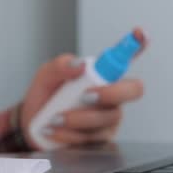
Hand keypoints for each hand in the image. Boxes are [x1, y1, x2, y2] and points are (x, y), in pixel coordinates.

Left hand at [21, 28, 146, 148]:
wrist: (32, 127)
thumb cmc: (45, 97)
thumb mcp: (46, 76)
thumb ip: (60, 66)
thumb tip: (79, 65)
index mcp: (101, 75)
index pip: (126, 58)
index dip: (137, 44)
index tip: (140, 33)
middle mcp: (111, 95)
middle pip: (133, 90)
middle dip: (110, 93)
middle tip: (85, 96)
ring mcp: (109, 118)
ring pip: (109, 118)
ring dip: (79, 118)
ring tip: (55, 119)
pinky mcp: (101, 139)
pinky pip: (95, 138)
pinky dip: (71, 134)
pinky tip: (56, 131)